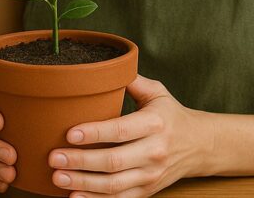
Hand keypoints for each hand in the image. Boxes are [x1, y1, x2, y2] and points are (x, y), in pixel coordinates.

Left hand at [47, 74, 211, 197]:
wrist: (199, 145)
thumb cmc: (171, 115)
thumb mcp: (157, 93)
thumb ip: (131, 80)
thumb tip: (102, 67)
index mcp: (155, 124)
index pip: (121, 130)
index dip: (94, 133)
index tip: (69, 133)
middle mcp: (154, 152)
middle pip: (114, 161)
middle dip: (81, 161)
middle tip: (54, 157)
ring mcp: (150, 175)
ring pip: (113, 185)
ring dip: (83, 183)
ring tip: (58, 177)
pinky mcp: (146, 191)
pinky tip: (74, 196)